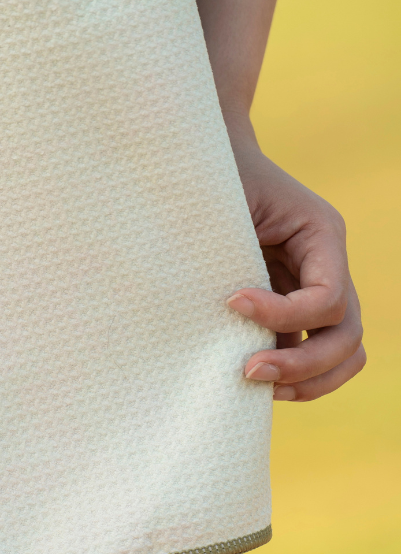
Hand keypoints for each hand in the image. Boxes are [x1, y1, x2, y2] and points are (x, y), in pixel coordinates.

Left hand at [225, 138, 365, 400]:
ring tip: (256, 386)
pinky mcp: (290, 309)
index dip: (282, 314)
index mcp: (321, 235)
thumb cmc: (213, 181)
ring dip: (306, 380)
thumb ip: (230, 254)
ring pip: (342, 353)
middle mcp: (327, 266)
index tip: (230, 303)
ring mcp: (313, 290)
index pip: (326, 297)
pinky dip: (288, 374)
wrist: (207, 167)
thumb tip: (222, 312)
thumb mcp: (225, 207)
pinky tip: (246, 382)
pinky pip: (307, 351)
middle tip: (248, 371)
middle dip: (303, 364)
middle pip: (347, 336)